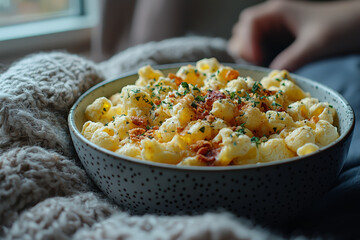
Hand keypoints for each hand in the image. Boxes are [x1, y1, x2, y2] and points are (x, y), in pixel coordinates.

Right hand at [228, 0, 359, 70]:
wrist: (358, 29)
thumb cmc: (341, 27)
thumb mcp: (316, 43)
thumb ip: (294, 57)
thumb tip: (273, 74)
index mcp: (277, 12)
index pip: (249, 23)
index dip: (247, 42)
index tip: (256, 60)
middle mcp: (272, 21)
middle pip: (242, 33)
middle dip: (245, 50)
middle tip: (256, 66)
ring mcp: (275, 34)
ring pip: (249, 45)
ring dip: (250, 58)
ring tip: (262, 69)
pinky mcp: (280, 46)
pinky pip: (261, 54)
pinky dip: (260, 64)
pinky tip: (269, 71)